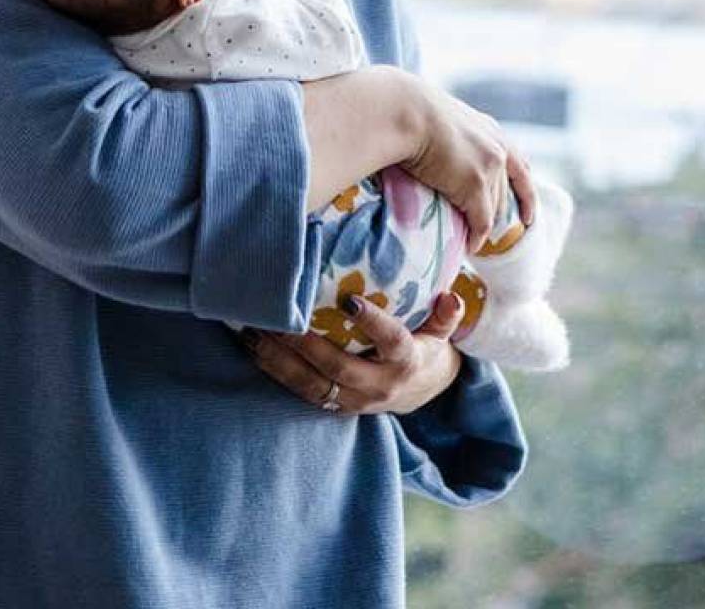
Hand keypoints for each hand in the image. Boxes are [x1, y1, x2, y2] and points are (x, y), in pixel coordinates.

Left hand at [240, 290, 464, 415]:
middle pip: (339, 368)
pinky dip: (275, 371)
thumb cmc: (424, 348)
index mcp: (406, 362)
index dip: (374, 323)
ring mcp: (354, 401)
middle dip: (307, 345)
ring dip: (280, 360)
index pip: (392, 342)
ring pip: (313, 385)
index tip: (352, 301)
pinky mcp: (335, 407)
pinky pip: (302, 392)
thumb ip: (444, 316)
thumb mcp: (440, 334)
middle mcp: (379, 386)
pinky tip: (253, 348)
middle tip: (280, 318)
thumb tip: (452, 297)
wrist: (420, 394)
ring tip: (254, 331)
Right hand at [399, 75, 534, 252]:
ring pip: (493, 209)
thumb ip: (452, 136)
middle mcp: (497, 150)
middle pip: (505, 193)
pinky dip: (476, 237)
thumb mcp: (443, 120)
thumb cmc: (410, 111)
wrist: (405, 113)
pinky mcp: (475, 187)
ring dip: (485, 227)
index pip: (518, 166)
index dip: (524, 192)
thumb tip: (437, 149)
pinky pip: (480, 222)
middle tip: (489, 232)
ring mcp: (489, 169)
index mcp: (491, 131)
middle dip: (500, 215)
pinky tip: (470, 246)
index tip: (528, 214)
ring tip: (475, 240)